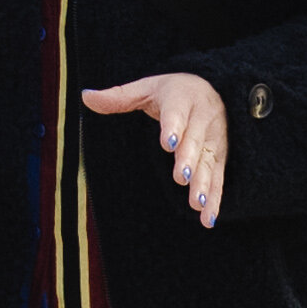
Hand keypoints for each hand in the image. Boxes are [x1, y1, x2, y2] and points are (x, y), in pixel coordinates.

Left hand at [81, 66, 230, 226]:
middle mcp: (202, 119)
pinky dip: (215, 200)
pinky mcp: (220, 157)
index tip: (166, 143)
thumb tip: (86, 97)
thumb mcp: (146, 89)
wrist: (213, 90)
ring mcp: (213, 140)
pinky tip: (207, 218)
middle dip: (188, 159)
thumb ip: (119, 97)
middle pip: (194, 141)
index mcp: (181, 99)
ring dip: (204, 184)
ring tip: (196, 203)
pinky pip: (219, 179)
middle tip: (181, 177)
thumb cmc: (173, 93)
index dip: (172, 127)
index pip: (176, 113)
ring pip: (208, 163)